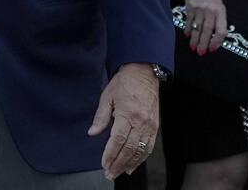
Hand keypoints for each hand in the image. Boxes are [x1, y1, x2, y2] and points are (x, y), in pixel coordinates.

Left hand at [87, 62, 159, 178]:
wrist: (143, 72)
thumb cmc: (124, 83)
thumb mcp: (107, 96)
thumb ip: (100, 117)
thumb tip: (92, 133)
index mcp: (127, 113)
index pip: (118, 140)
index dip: (110, 154)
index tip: (103, 164)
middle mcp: (140, 121)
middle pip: (129, 149)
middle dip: (118, 164)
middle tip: (109, 174)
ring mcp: (150, 125)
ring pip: (140, 151)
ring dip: (130, 164)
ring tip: (119, 172)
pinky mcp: (155, 126)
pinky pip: (149, 147)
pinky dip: (142, 158)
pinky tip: (133, 165)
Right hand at [183, 0, 227, 54]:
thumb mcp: (219, 5)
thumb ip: (218, 19)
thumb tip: (214, 36)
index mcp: (220, 11)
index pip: (221, 30)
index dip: (217, 41)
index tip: (212, 49)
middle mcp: (210, 11)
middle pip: (207, 30)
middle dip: (203, 43)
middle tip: (200, 52)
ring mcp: (199, 9)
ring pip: (197, 27)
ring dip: (195, 39)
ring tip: (193, 48)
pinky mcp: (189, 7)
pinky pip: (189, 21)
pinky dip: (188, 29)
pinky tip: (187, 35)